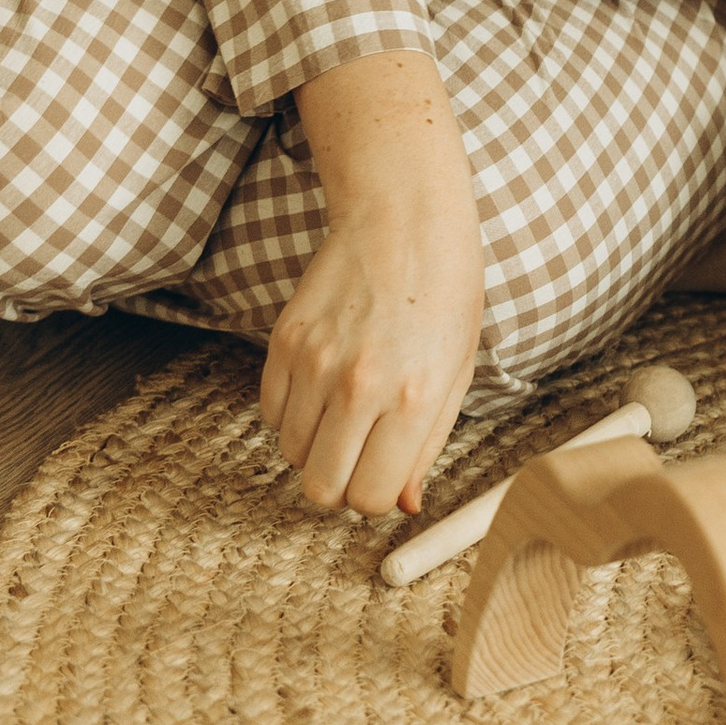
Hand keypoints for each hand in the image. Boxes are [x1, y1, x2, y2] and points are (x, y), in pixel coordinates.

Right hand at [263, 50, 485, 512]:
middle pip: (321, 487)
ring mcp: (314, 362)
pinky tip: (323, 385)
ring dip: (316, 445)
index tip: (384, 472)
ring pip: (290, 453)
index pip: (370, 498)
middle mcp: (358, 386)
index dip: (376, 496)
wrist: (403, 219)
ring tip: (347, 408)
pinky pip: (271, 413)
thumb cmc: (446, 294)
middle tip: (361, 453)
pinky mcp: (283, 340)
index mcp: (412, 400)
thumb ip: (426, 446)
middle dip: (340, 482)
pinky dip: (292, 414)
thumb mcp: (455, 374)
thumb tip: (403, 505)